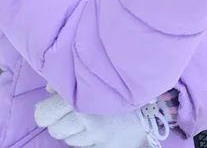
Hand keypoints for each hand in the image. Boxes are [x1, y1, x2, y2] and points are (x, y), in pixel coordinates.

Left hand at [34, 86, 168, 147]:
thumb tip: (49, 89)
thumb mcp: (95, 78)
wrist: (151, 105)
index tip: (51, 106)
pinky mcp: (104, 147)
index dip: (46, 110)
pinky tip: (97, 128)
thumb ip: (71, 81)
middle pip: (54, 130)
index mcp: (82, 97)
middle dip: (58, 123)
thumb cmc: (120, 87)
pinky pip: (83, 146)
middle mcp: (86, 117)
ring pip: (68, 140)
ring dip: (73, 131)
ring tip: (87, 118)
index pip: (44, 113)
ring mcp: (96, 135)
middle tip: (67, 114)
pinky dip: (86, 139)